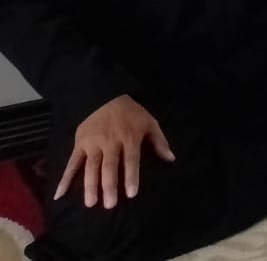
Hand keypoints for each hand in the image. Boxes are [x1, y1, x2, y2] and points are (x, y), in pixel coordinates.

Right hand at [55, 94, 173, 209]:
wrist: (105, 96)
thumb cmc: (131, 113)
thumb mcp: (149, 122)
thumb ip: (159, 141)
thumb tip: (171, 159)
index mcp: (129, 137)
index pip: (131, 160)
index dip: (131, 177)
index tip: (131, 194)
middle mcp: (110, 142)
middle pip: (109, 166)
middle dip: (109, 186)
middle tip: (109, 205)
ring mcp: (93, 144)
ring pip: (91, 167)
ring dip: (90, 186)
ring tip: (91, 203)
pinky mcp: (79, 144)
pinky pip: (72, 163)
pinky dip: (65, 178)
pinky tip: (60, 194)